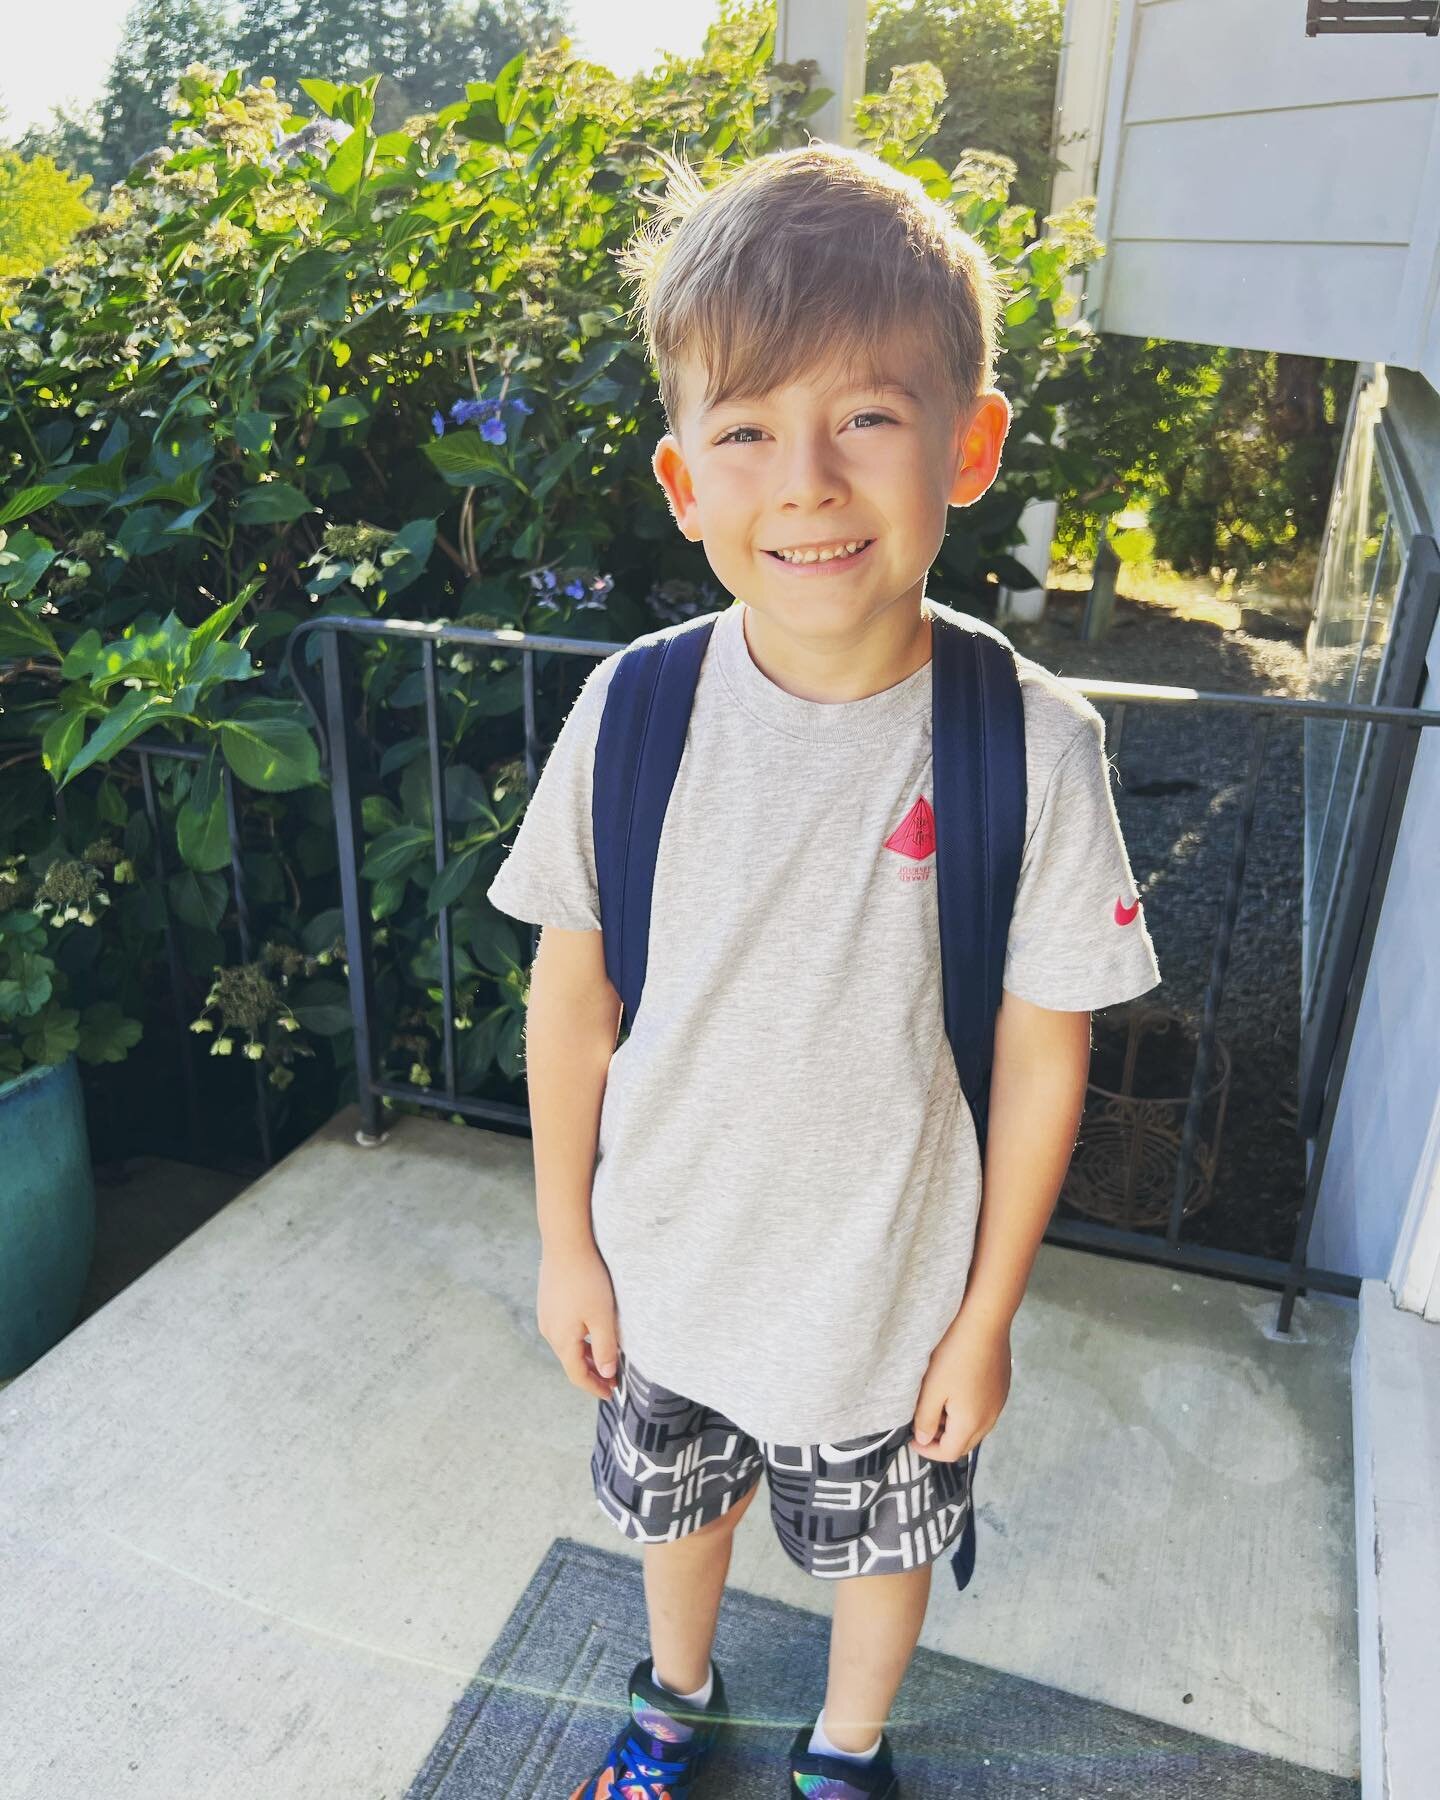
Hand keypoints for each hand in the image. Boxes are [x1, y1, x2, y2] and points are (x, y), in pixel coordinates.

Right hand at [536, 1239, 621, 1401]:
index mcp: (561, 1340)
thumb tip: (606, 1373)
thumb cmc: (587, 1280)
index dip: (594, 1387)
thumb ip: (605, 1348)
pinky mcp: (548, 1302)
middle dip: (591, 1373)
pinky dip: (579, 1338)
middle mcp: (549, 1331)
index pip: (577, 1375)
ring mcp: (546, 1315)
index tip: (611, 1394)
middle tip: (611, 1379)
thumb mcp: (602, 1317)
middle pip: (571, 1361)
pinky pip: (564, 1329)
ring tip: (605, 1357)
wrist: (565, 1243)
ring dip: (586, 1355)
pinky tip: (592, 1331)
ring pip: (567, 1345)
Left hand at [908, 1309, 1011, 1461]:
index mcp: (971, 1423)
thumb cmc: (955, 1355)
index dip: (927, 1451)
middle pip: (964, 1444)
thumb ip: (925, 1419)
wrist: (984, 1323)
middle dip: (941, 1441)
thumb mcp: (931, 1389)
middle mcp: (990, 1419)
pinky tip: (955, 1390)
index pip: (949, 1453)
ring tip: (936, 1406)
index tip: (911, 1439)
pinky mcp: (1002, 1389)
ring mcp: (999, 1404)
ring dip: (954, 1427)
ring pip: (975, 1429)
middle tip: (922, 1424)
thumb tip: (923, 1439)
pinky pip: (984, 1412)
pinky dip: (967, 1413)